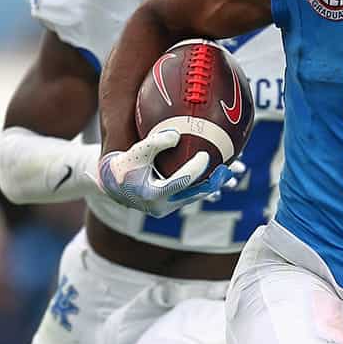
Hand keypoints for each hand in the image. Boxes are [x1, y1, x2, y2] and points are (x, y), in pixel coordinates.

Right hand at [89, 130, 244, 217]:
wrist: (112, 184)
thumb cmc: (124, 163)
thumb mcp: (137, 151)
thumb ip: (156, 142)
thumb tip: (177, 135)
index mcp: (152, 194)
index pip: (179, 182)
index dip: (195, 169)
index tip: (206, 155)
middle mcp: (160, 206)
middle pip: (193, 195)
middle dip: (212, 184)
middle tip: (228, 171)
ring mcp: (166, 208)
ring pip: (194, 198)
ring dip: (212, 186)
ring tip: (230, 174)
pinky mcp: (170, 206)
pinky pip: (190, 196)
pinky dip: (203, 186)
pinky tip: (217, 175)